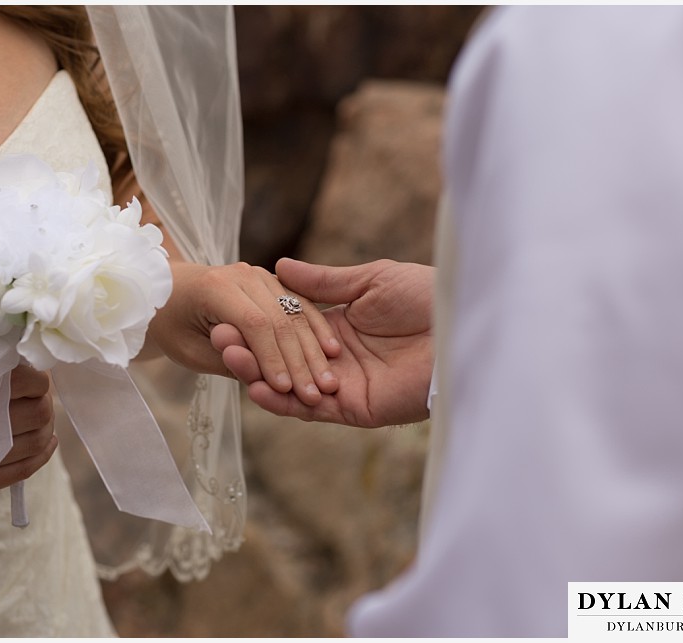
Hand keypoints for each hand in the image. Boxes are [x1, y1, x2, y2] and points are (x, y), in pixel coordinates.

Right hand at [0, 363, 56, 496]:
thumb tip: (19, 350)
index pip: (34, 381)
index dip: (39, 378)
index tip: (33, 375)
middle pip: (41, 411)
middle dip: (44, 401)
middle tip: (36, 395)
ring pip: (39, 439)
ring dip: (46, 427)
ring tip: (41, 417)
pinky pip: (28, 468)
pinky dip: (44, 454)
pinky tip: (48, 442)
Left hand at [147, 261, 340, 405]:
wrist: (169, 291)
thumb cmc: (172, 326)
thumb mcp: (188, 350)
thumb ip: (226, 360)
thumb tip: (263, 374)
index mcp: (215, 287)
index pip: (255, 324)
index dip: (272, 358)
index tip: (285, 390)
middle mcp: (242, 275)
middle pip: (280, 319)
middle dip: (299, 361)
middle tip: (315, 395)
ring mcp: (260, 275)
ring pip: (295, 313)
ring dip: (314, 349)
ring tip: (328, 382)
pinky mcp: (272, 282)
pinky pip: (299, 305)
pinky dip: (316, 328)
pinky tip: (332, 351)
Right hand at [212, 258, 434, 427]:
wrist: (464, 326)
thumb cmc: (427, 298)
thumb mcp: (370, 281)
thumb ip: (324, 283)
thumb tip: (280, 266)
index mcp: (340, 328)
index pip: (289, 331)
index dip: (259, 324)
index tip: (228, 312)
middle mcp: (337, 360)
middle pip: (283, 360)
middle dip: (250, 350)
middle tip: (218, 336)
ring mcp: (344, 386)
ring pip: (290, 385)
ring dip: (257, 374)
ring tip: (227, 355)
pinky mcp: (356, 409)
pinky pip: (311, 410)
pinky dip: (283, 401)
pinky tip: (256, 387)